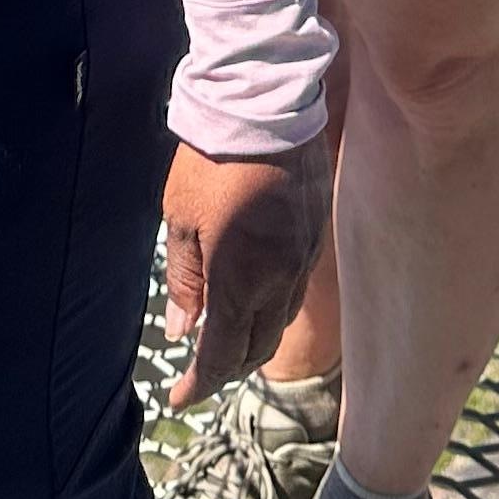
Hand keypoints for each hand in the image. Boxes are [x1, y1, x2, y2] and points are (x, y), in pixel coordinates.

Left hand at [161, 139, 327, 406]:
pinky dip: (274, 304)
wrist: (265, 101)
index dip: (200, 383)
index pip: (222, 356)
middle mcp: (281, 278)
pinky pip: (297, 287)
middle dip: (228, 366)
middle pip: (258, 348)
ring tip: (226, 333)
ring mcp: (305, 257)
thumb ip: (185, 280)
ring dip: (254, 337)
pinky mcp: (318, 235)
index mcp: (241, 279)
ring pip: (281, 320)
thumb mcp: (180, 218)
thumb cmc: (212, 156)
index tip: (180, 397)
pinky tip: (256, 293)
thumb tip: (183, 330)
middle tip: (200, 367)